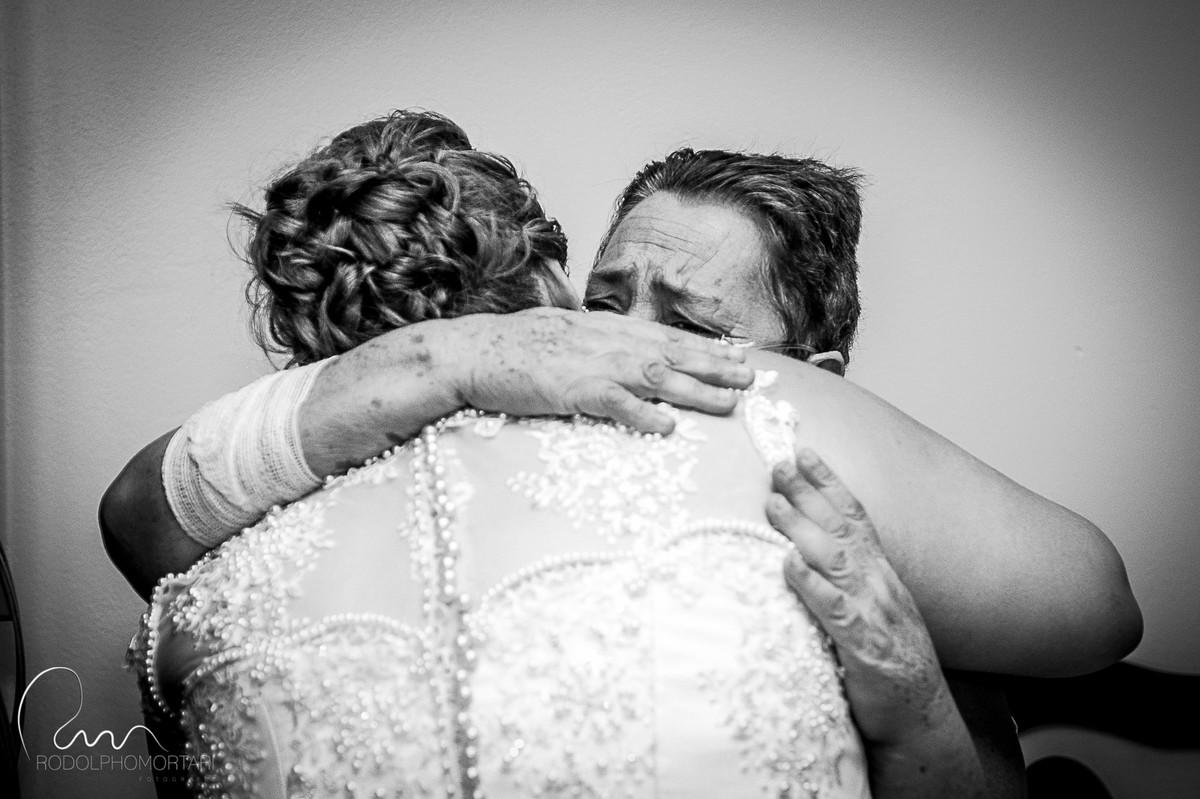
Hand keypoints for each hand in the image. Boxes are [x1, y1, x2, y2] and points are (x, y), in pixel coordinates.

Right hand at [445, 307, 753, 432]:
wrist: (473, 350)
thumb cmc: (514, 347)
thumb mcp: (564, 334)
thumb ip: (597, 343)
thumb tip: (622, 352)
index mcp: (607, 329)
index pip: (667, 336)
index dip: (706, 347)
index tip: (738, 355)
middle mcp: (608, 342)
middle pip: (673, 353)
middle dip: (716, 366)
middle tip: (753, 378)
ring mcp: (591, 364)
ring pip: (656, 375)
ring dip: (695, 389)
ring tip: (730, 402)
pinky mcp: (571, 389)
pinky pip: (613, 402)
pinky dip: (641, 413)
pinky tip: (667, 425)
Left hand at [766, 447, 983, 796]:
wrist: (923, 723)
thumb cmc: (889, 667)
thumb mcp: (871, 613)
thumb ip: (845, 580)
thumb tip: (806, 549)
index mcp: (882, 575)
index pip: (856, 517)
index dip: (830, 482)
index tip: (804, 450)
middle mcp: (881, 587)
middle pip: (842, 529)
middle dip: (809, 493)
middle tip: (777, 464)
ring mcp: (876, 617)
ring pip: (837, 562)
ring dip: (803, 530)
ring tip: (774, 503)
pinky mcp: (866, 651)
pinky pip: (837, 613)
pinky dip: (814, 586)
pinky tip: (791, 565)